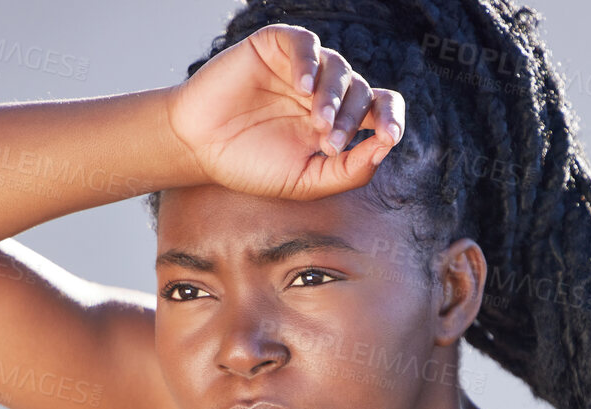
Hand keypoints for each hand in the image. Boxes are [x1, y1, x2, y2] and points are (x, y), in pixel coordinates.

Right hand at [163, 23, 405, 200]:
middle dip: (351, 120)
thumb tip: (385, 147)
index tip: (389, 137)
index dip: (391, 118)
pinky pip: (305, 44)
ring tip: (317, 123)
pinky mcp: (276, 46)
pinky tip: (302, 88)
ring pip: (338, 67)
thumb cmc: (251, 165)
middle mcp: (325, 89)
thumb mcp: (305, 181)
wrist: (199, 148)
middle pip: (361, 91)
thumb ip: (347, 172)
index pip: (381, 107)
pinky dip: (309, 63)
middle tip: (329, 144)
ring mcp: (302, 66)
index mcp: (338, 119)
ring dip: (332, 97)